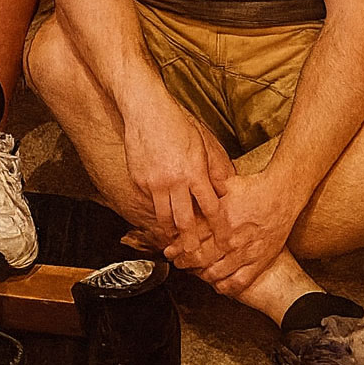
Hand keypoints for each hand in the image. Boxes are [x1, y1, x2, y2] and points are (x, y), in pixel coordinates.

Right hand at [123, 94, 228, 258]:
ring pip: (163, 217)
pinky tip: (158, 210)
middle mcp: (174, 181)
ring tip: (174, 240)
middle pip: (185, 221)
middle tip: (194, 255)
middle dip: (191, 242)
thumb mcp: (204, 143)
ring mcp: (154, 182)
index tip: (224, 241)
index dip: (218, 227)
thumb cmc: (177, 123)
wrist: (146, 110)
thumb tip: (225, 189)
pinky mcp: (138, 180)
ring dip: (170, 231)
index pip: (211, 208)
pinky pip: (149, 200)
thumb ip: (215, 168)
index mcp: (194, 172)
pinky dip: (155, 207)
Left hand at [169, 170, 296, 296]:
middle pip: (201, 256)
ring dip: (202, 275)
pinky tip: (218, 285)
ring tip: (195, 273)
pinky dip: (226, 286)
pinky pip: (239, 281)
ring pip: (217, 272)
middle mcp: (230, 238)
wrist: (282, 195)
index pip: (192, 237)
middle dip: (185, 262)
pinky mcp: (259, 261)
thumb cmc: (254, 187)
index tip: (169, 250)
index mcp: (219, 220)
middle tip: (178, 263)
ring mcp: (245, 252)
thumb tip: (190, 191)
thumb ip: (207, 193)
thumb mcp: (225, 186)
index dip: (178, 246)